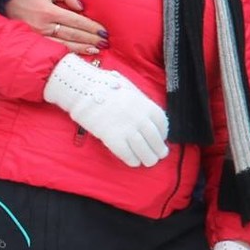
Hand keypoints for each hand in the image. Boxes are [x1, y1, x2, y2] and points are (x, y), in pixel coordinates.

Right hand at [6, 0, 105, 57]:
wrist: (3, 1)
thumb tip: (81, 7)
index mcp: (48, 11)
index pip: (76, 21)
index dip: (91, 27)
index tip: (104, 31)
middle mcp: (43, 26)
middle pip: (73, 34)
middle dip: (91, 39)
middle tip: (105, 42)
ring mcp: (37, 36)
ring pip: (64, 45)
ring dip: (82, 48)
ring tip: (96, 50)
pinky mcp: (33, 42)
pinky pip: (53, 50)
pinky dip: (67, 53)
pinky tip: (78, 54)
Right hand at [42, 54, 168, 166]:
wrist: (85, 90)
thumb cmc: (107, 87)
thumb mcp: (131, 90)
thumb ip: (141, 103)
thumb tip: (146, 114)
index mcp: (147, 106)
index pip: (162, 125)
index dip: (163, 134)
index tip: (161, 139)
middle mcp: (140, 119)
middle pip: (156, 140)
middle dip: (159, 151)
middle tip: (159, 156)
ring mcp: (127, 130)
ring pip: (144, 150)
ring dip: (148, 159)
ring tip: (149, 161)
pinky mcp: (112, 138)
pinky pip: (126, 154)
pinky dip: (132, 160)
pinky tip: (134, 162)